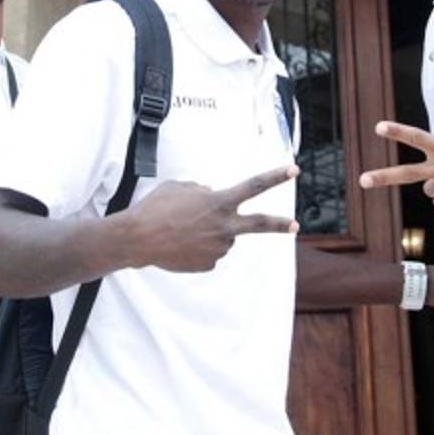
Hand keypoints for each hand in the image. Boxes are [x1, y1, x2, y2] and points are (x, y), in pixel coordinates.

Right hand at [126, 165, 299, 272]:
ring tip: (182, 230)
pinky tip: (180, 244)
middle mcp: (224, 226)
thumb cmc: (156, 208)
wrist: (137, 239)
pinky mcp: (208, 264)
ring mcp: (218, 248)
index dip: (275, 177)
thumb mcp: (179, 187)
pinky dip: (197, 248)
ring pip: (221, 237)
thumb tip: (211, 194)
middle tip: (296, 225)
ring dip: (208, 232)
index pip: (254, 186)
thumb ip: (201, 190)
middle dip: (279, 224)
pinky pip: (209, 252)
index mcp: (219, 202)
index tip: (294, 170)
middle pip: (258, 224)